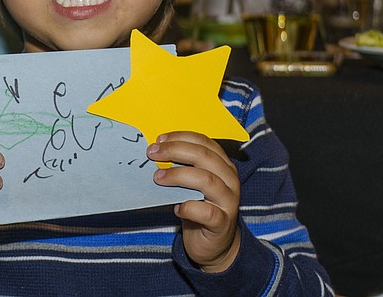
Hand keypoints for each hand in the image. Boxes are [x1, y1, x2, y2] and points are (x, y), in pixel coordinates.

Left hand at [148, 131, 240, 272]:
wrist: (214, 245)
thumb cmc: (200, 208)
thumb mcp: (192, 184)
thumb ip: (182, 168)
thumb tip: (157, 153)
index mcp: (223, 165)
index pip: (204, 142)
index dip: (180, 138)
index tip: (160, 140)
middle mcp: (229, 179)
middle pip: (204, 156)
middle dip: (175, 151)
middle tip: (153, 153)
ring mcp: (228, 201)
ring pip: (207, 180)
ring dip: (178, 175)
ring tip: (158, 177)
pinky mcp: (222, 222)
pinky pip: (206, 212)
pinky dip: (188, 207)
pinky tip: (176, 208)